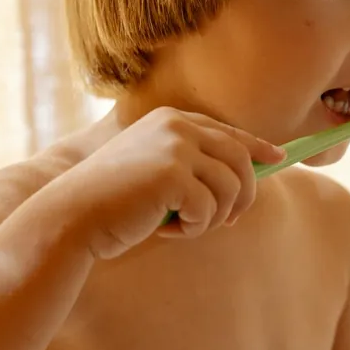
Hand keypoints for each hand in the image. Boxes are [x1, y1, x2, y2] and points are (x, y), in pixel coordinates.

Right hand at [43, 106, 285, 259]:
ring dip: (214, 217)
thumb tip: (247, 178)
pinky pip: (210, 209)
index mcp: (171, 119)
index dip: (257, 147)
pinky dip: (194, 228)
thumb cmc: (113, 202)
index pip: (228, 131)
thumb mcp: (155, 171)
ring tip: (184, 226)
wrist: (71, 216)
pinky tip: (166, 230)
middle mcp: (176, 125)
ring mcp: (176, 147)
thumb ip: (193, 165)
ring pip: (230, 187)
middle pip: (241, 158)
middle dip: (244, 195)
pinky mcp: (174, 175)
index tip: (278, 158)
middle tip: (231, 221)